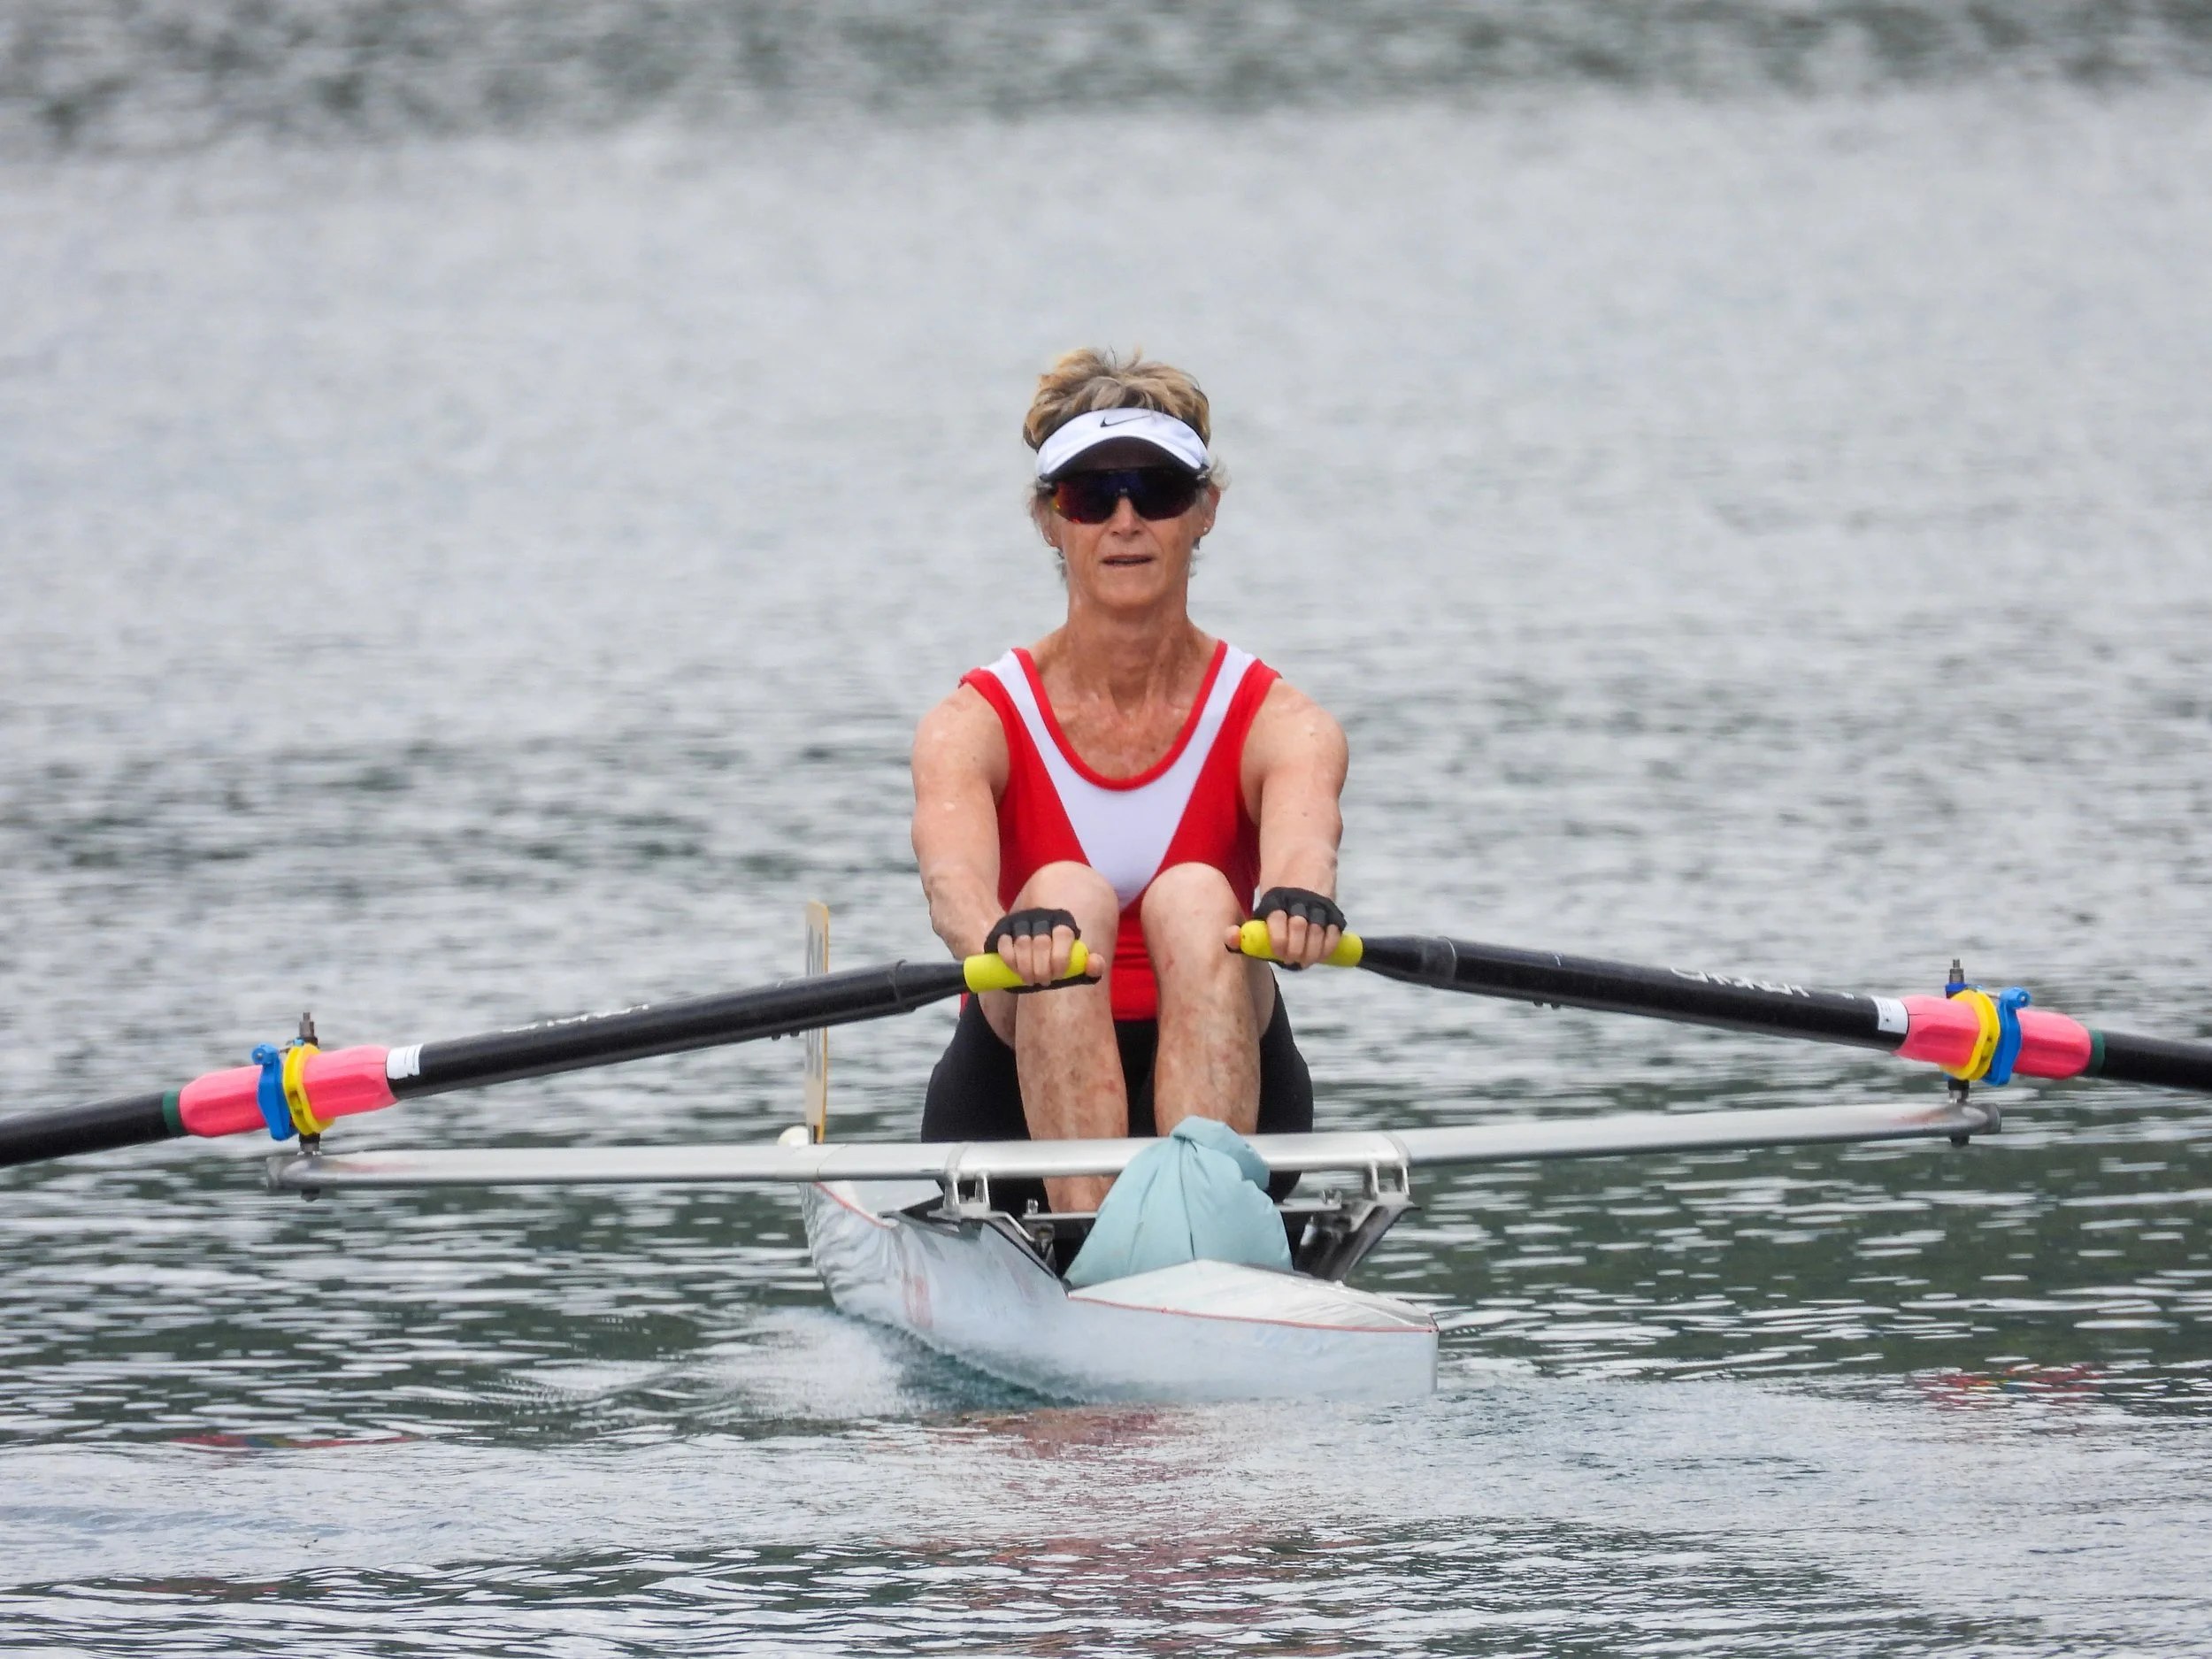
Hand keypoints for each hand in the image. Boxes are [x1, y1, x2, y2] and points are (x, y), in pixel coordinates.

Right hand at [984, 909, 1102, 988]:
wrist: (1034, 945)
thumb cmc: (1059, 956)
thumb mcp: (1078, 961)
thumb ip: (1092, 966)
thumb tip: (1095, 964)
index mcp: (1063, 921)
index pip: (1063, 934)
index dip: (1061, 957)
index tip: (1058, 975)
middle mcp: (1042, 916)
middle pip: (1042, 942)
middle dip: (1042, 968)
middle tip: (1043, 982)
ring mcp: (1021, 920)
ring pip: (1022, 942)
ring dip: (1025, 966)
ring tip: (1030, 981)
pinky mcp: (1004, 927)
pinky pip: (1004, 942)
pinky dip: (1009, 959)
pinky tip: (1015, 971)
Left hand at [1231, 887, 1344, 970]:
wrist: (1304, 858)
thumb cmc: (1279, 893)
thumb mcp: (1264, 902)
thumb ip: (1251, 925)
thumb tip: (1231, 938)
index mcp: (1276, 898)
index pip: (1276, 920)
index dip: (1277, 940)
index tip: (1278, 952)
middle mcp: (1298, 900)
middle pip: (1298, 927)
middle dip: (1295, 950)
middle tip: (1292, 960)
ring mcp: (1317, 903)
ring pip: (1317, 931)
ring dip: (1312, 952)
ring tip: (1305, 961)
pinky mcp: (1332, 907)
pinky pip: (1334, 930)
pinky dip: (1328, 946)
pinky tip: (1321, 955)